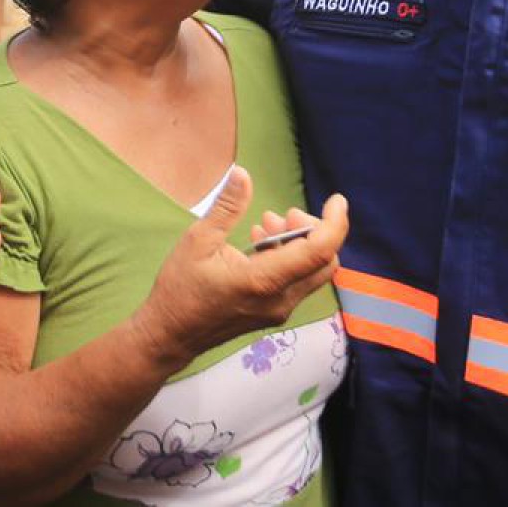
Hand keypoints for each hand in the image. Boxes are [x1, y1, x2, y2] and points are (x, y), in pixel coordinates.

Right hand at [129, 169, 347, 372]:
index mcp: (263, 280)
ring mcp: (279, 310)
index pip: (319, 251)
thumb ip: (227, 207)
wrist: (170, 335)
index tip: (337, 199)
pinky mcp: (273, 314)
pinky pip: (298, 282)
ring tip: (267, 224)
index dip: (335, 222)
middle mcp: (280, 299)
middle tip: (281, 214)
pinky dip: (291, 258)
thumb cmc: (180, 288)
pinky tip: (261, 244)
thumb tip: (242, 173)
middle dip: (314, 230)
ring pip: (314, 273)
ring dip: (300, 244)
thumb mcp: (198, 240)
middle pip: (325, 262)